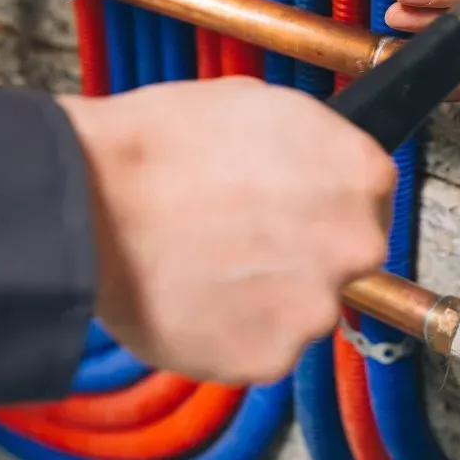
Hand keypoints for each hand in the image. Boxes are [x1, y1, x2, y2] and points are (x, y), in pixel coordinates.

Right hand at [59, 78, 394, 383]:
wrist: (89, 203)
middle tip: (241, 234)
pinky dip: (230, 328)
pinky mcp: (268, 357)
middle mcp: (353, 245)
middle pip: (343, 255)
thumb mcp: (252, 102)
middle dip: (302, 248)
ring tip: (202, 262)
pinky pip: (259, 345)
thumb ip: (307, 143)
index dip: (325, 195)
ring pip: (301, 306)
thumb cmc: (159, 144)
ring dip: (264, 293)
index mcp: (358, 173)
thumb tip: (314, 162)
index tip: (294, 201)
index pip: (371, 191)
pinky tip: (191, 295)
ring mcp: (312, 308)